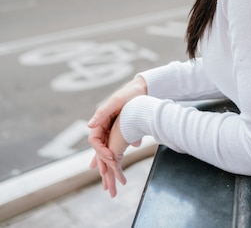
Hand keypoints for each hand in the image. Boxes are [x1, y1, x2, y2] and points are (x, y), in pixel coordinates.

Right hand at [88, 75, 146, 189]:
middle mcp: (104, 126)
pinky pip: (116, 147)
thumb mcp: (117, 101)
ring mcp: (112, 130)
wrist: (142, 89)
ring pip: (107, 151)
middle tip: (106, 181)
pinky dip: (115, 158)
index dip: (100, 152)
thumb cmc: (130, 93)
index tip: (112, 158)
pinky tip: (117, 167)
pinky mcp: (121, 131)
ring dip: (107, 166)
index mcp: (101, 120)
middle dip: (102, 165)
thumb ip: (103, 112)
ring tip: (109, 182)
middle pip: (99, 150)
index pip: (94, 141)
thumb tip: (89, 125)